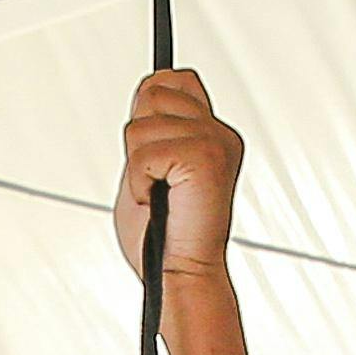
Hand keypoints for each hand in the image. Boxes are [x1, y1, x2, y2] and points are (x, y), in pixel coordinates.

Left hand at [115, 67, 239, 281]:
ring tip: (157, 194)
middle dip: (137, 140)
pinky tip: (156, 201)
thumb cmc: (163, 237)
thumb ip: (150, 130)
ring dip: (137, 167)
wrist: (180, 276)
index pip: (175, 78)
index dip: (149, 107)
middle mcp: (218, 134)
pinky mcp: (204, 158)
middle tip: (155, 179)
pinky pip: (143, 153)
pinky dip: (138, 182)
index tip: (150, 149)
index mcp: (212, 134)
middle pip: (152, 92)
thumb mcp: (150, 168)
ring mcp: (214, 143)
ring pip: (141, 124)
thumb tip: (147, 89)